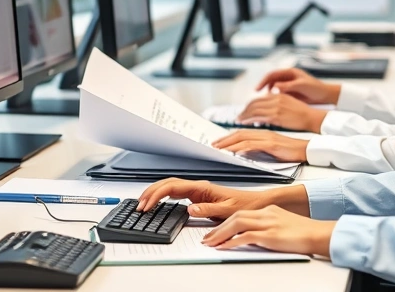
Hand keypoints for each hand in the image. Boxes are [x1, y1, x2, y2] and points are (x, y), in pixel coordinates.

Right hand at [137, 179, 269, 217]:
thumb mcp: (226, 211)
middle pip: (167, 184)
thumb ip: (207, 210)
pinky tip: (158, 203)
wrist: (255, 203)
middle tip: (139, 206)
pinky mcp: (197, 196)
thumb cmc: (244, 206)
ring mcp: (196, 190)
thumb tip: (189, 209)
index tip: (146, 205)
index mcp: (202, 187)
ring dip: (155, 193)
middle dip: (150, 192)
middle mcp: (197, 186)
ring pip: (169, 187)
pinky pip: (175, 192)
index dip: (156, 195)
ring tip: (143, 204)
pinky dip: (163, 196)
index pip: (172, 187)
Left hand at [202, 206, 335, 256]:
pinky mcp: (271, 235)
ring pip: (237, 224)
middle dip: (219, 228)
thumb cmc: (305, 232)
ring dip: (221, 234)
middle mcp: (266, 214)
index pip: (241, 213)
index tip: (216, 231)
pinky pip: (246, 236)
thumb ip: (268, 227)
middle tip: (207, 238)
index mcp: (269, 210)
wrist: (319, 233)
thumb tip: (253, 237)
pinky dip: (232, 241)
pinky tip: (224, 247)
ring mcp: (268, 223)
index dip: (225, 222)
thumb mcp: (283, 225)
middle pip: (235, 216)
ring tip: (211, 243)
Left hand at [213, 130, 308, 162]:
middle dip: (224, 139)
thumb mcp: (272, 149)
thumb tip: (245, 153)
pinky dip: (242, 148)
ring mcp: (267, 138)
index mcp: (263, 133)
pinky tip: (234, 152)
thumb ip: (259, 148)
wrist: (306, 150)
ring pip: (243, 138)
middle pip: (239, 134)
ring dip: (229, 143)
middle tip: (213, 145)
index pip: (242, 133)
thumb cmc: (291, 151)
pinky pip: (253, 145)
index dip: (228, 137)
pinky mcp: (272, 145)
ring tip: (219, 148)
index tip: (218, 142)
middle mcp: (263, 133)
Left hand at [238, 94, 328, 132]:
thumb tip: (266, 109)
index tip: (244, 111)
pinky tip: (246, 123)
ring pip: (254, 110)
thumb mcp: (288, 103)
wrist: (311, 117)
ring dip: (244, 115)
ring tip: (239, 120)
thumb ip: (277, 103)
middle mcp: (275, 99)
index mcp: (278, 95)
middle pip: (254, 103)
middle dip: (244, 110)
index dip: (249, 105)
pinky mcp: (276, 116)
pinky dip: (250, 120)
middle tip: (238, 117)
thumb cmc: (302, 113)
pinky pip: (259, 117)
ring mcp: (276, 107)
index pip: (258, 99)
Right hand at [255, 68, 340, 104]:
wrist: (326, 95)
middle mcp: (288, 77)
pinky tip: (273, 103)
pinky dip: (274, 98)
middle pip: (271, 80)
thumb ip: (288, 86)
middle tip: (256, 96)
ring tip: (264, 101)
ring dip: (268, 93)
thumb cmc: (316, 88)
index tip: (257, 89)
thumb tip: (274, 87)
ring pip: (273, 87)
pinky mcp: (291, 92)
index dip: (263, 81)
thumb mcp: (301, 86)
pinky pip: (279, 94)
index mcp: (290, 72)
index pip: (272, 75)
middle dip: (263, 87)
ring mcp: (289, 84)